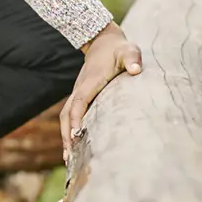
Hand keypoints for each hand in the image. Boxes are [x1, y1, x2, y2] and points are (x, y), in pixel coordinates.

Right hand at [60, 23, 142, 162]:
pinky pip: (71, 116)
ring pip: (66, 117)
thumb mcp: (128, 51)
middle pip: (67, 114)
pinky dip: (69, 131)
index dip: (75, 118)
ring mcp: (78, 93)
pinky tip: (74, 147)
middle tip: (69, 158)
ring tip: (68, 160)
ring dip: (65, 137)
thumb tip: (136, 70)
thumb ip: (132, 59)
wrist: (103, 41)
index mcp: (90, 81)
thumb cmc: (119, 49)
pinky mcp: (81, 97)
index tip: (75, 136)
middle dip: (66, 135)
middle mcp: (80, 89)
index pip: (79, 102)